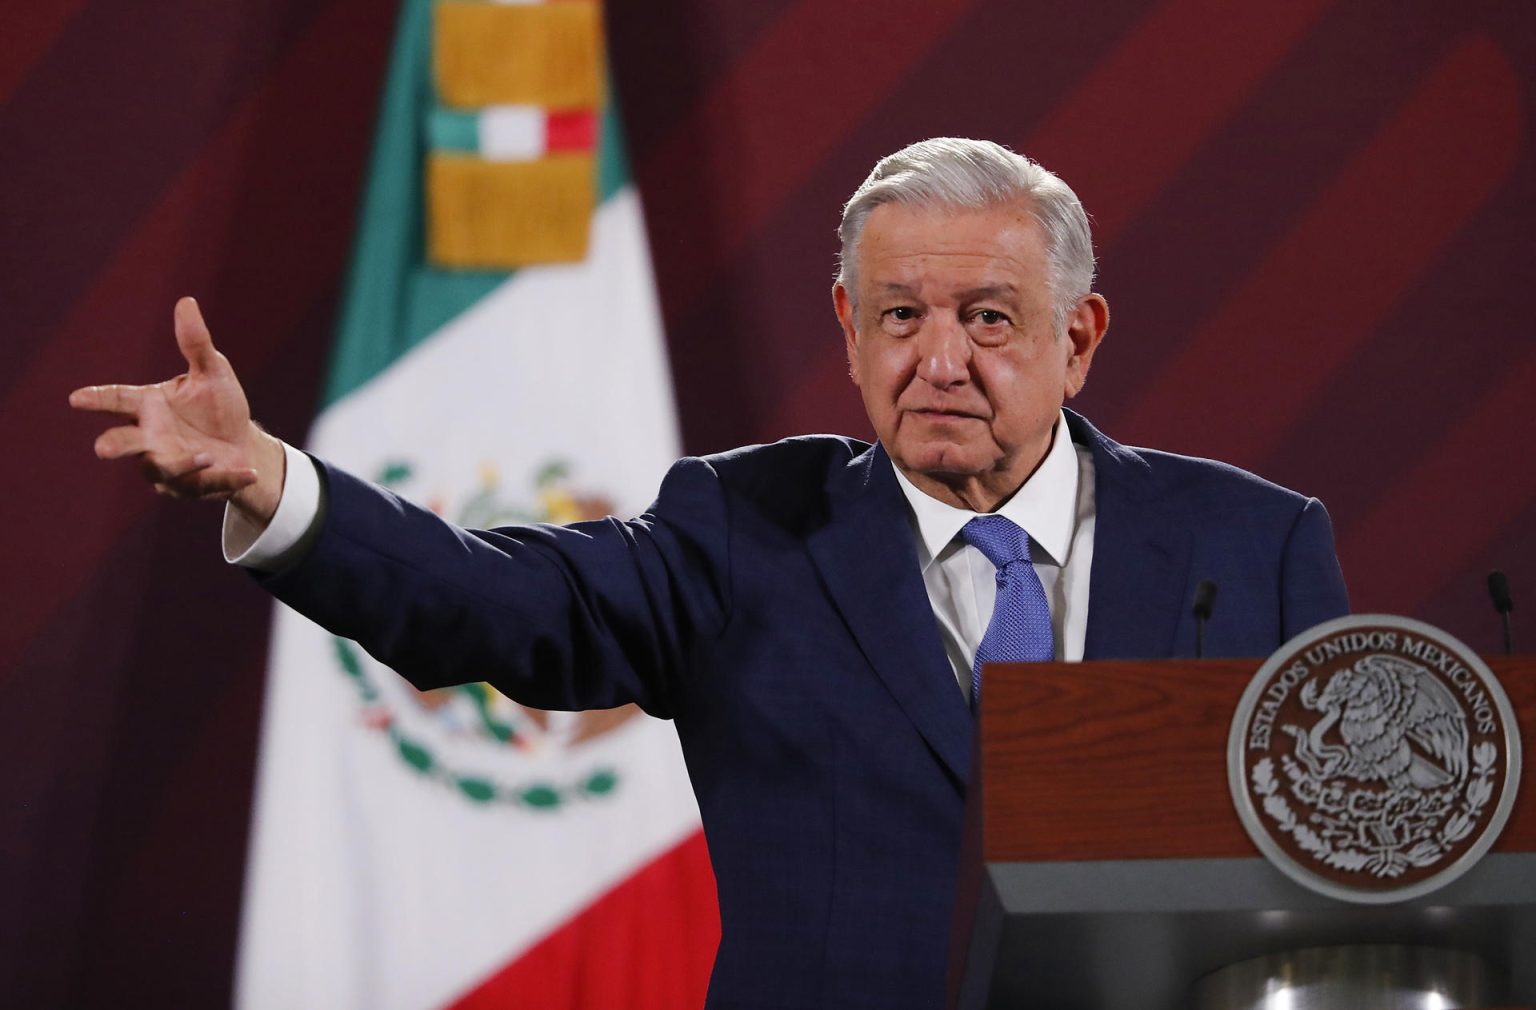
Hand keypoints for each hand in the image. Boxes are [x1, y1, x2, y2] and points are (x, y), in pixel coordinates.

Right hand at [69, 297, 285, 522]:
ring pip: (162, 469)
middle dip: (115, 445)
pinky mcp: (191, 486)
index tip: (76, 399)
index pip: (118, 399)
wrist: (243, 444)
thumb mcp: (213, 373)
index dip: (97, 399)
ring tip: (204, 454)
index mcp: (151, 406)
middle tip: (102, 448)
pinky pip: (204, 485)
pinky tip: (248, 472)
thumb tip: (186, 302)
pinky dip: (226, 479)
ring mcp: (168, 465)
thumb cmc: (219, 406)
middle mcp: (152, 437)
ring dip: (181, 464)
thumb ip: (196, 344)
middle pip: (124, 443)